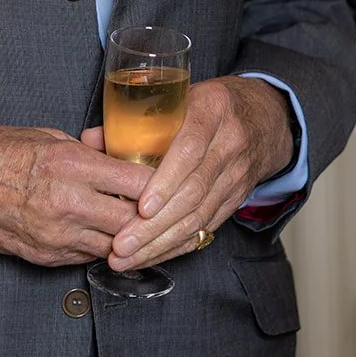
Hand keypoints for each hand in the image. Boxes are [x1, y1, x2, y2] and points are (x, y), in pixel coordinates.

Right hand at [0, 123, 151, 266]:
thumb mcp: (50, 137)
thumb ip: (89, 152)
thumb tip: (119, 158)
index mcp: (70, 163)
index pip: (137, 182)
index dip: (161, 184)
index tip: (171, 181)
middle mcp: (67, 201)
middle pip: (134, 220)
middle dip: (152, 217)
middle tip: (164, 211)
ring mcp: (56, 234)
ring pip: (116, 244)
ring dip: (130, 237)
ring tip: (141, 226)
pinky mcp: (46, 255)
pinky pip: (89, 256)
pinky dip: (102, 246)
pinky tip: (106, 235)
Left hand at [93, 77, 292, 270]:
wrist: (264, 116)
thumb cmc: (210, 104)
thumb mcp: (179, 97)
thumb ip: (135, 119)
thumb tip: (91, 139)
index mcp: (212, 110)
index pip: (190, 149)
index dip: (166, 181)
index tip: (142, 207)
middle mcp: (228, 144)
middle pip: (192, 191)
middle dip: (154, 224)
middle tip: (121, 244)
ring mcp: (236, 174)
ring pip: (199, 215)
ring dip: (162, 242)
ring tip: (128, 258)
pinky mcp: (237, 198)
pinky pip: (207, 226)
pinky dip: (178, 244)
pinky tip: (153, 255)